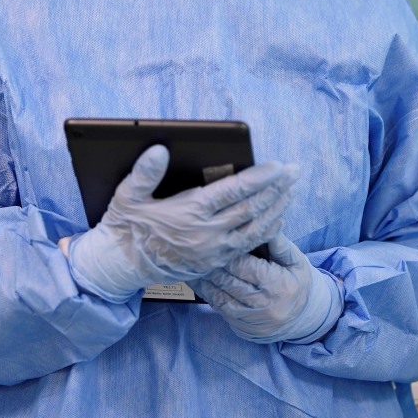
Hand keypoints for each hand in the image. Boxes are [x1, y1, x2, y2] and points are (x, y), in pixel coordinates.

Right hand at [60, 145, 295, 302]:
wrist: (121, 266)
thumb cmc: (125, 226)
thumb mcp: (128, 195)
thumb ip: (145, 173)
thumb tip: (159, 150)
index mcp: (189, 213)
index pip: (233, 192)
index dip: (259, 178)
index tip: (278, 166)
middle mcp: (207, 234)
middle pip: (251, 209)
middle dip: (277, 189)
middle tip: (296, 173)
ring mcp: (213, 251)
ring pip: (255, 229)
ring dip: (277, 209)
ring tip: (292, 192)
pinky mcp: (214, 263)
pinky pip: (248, 246)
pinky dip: (266, 231)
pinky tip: (277, 219)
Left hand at [189, 233, 343, 342]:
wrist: (302, 320)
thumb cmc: (297, 282)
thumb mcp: (296, 261)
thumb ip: (279, 243)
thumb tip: (266, 220)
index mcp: (278, 285)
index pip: (246, 266)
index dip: (228, 252)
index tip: (215, 236)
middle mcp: (263, 305)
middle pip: (228, 281)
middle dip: (211, 264)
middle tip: (194, 246)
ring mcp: (250, 319)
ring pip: (219, 296)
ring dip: (202, 279)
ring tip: (187, 261)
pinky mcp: (240, 326)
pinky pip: (217, 308)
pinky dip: (204, 292)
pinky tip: (195, 278)